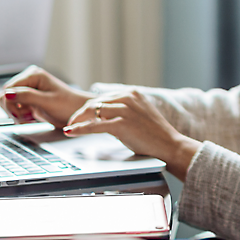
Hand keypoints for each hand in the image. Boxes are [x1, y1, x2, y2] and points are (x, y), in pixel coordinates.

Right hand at [0, 66, 91, 126]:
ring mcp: (28, 90)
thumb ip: (27, 96)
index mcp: (33, 75)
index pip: (8, 88)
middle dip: (13, 110)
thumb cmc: (68, 105)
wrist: (78, 114)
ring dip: (17, 114)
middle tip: (26, 118)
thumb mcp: (47, 101)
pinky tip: (31, 118)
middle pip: (6, 96)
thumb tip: (7, 93)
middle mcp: (29, 80)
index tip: (20, 114)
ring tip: (30, 118)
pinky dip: (20, 116)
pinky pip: (15, 108)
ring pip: (9, 103)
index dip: (10, 102)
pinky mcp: (29, 100)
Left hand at [62, 90, 200, 180]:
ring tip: (70, 126)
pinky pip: (94, 125)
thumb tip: (101, 114)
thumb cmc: (155, 134)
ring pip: (92, 111)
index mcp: (132, 93)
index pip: (103, 97)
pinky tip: (71, 131)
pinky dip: (79, 128)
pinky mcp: (122, 124)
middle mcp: (128, 97)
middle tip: (72, 122)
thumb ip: (122, 110)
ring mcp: (125, 110)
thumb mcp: (139, 114)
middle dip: (81, 113)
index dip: (89, 107)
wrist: (169, 145)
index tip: (80, 115)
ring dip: (78, 120)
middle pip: (95, 102)